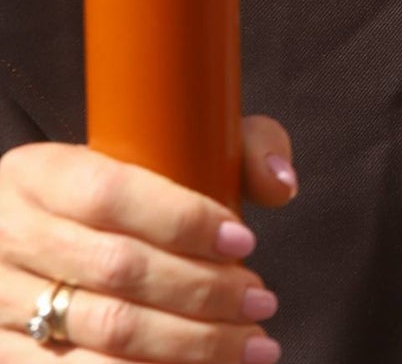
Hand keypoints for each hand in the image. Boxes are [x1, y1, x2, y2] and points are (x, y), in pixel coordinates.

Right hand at [0, 116, 295, 362]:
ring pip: (106, 332)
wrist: (54, 241)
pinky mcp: (3, 355)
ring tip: (251, 343)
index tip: (245, 242)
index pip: (112, 193)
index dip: (184, 220)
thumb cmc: (134, 194)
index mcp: (39, 172)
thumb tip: (281, 186)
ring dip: (192, 344)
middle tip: (261, 301)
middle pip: (117, 269)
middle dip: (205, 291)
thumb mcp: (178, 150)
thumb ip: (244, 150)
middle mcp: (7, 234)